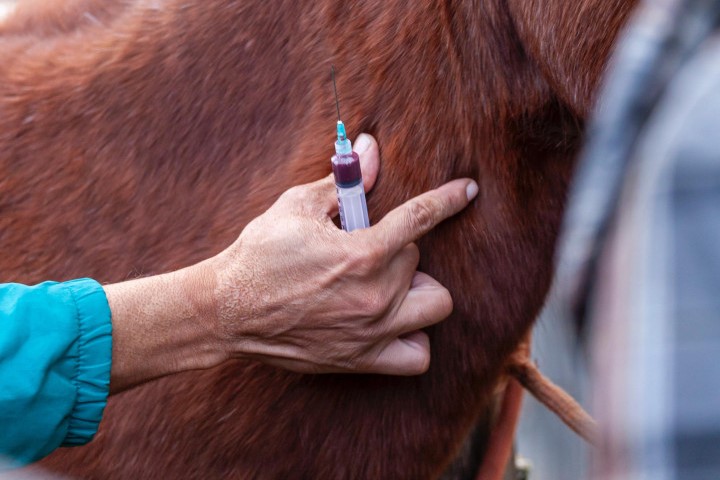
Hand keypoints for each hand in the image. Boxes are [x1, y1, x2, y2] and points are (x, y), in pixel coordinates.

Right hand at [209, 133, 477, 374]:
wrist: (227, 311)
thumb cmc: (260, 254)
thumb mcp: (298, 206)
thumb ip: (343, 180)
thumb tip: (370, 148)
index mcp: (362, 253)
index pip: (420, 218)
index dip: (447, 199)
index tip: (467, 190)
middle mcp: (375, 295)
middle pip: (418, 260)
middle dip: (396, 247)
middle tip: (365, 246)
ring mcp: (372, 332)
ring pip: (434, 304)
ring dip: (417, 288)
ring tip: (387, 282)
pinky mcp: (362, 360)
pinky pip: (418, 357)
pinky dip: (415, 337)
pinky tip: (395, 321)